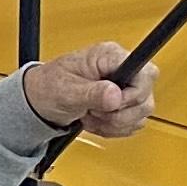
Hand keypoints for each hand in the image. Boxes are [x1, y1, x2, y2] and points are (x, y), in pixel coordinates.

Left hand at [23, 43, 156, 138]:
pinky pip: (132, 124)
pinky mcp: (124, 104)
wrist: (40, 100)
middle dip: (119, 114)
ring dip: (114, 124)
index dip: (134, 94)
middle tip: (95, 111)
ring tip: (91, 116)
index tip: (114, 104)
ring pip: (141, 115)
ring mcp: (125, 87)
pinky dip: (113, 129)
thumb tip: (115, 95)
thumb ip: (92, 93)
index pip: (146, 73)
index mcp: (110, 56)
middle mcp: (122, 69)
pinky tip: (97, 121)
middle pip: (145, 99)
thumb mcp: (67, 90)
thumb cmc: (49, 86)